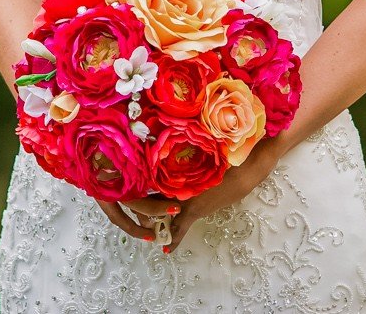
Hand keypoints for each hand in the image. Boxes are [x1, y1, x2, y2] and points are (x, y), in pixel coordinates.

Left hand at [104, 139, 284, 255]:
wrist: (247, 169)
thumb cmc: (227, 150)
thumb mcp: (203, 139)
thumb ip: (188, 132)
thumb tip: (184, 114)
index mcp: (177, 172)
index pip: (149, 179)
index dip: (133, 184)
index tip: (118, 186)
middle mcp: (179, 188)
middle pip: (152, 199)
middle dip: (138, 204)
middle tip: (123, 206)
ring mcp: (187, 202)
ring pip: (164, 213)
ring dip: (153, 218)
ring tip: (140, 226)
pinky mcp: (197, 211)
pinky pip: (181, 227)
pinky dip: (174, 237)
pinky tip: (166, 250)